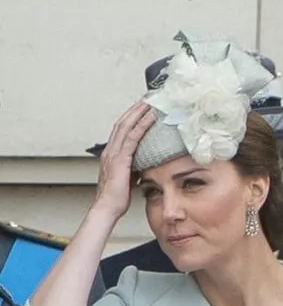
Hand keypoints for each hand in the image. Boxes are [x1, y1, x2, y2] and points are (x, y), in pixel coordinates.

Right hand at [92, 102, 157, 220]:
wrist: (107, 207)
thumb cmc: (117, 197)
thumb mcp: (128, 178)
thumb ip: (134, 168)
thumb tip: (145, 164)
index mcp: (112, 154)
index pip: (122, 130)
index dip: (131, 117)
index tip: (142, 107)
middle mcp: (111, 150)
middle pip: (123, 122)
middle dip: (135, 109)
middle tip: (147, 97)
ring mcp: (114, 153)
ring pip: (127, 126)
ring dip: (139, 112)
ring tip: (151, 102)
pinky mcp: (121, 159)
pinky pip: (133, 138)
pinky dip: (142, 125)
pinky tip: (151, 118)